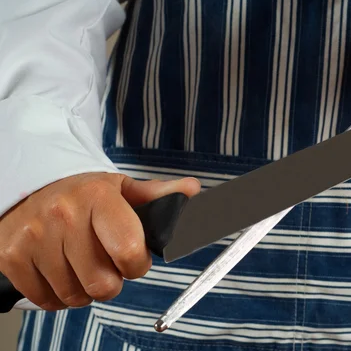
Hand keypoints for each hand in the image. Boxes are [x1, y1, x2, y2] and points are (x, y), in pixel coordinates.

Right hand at [0, 172, 200, 309]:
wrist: (32, 189)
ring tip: (83, 264)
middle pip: (102, 284)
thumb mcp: (123, 189)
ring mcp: (34, 237)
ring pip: (74, 296)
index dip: (137, 264)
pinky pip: (45, 300)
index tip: (133, 258)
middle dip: (112, 281)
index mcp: (98, 197)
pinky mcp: (11, 257)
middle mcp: (63, 215)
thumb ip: (159, 195)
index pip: (129, 250)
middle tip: (106, 263)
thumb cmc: (85, 195)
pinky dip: (57, 294)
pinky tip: (61, 270)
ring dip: (84, 288)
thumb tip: (192, 190)